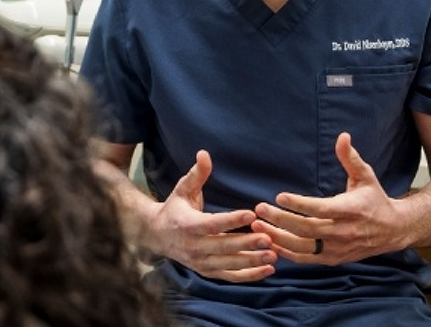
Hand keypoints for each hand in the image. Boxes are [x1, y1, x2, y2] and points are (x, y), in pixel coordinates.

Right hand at [144, 150, 276, 281]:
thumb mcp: (182, 190)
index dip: (232, 220)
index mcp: (188, 225)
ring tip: (273, 254)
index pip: (212, 224)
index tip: (251, 214)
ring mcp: (200, 262)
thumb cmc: (175, 209)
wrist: (157, 236)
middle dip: (246, 243)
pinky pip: (230, 276)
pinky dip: (249, 276)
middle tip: (268, 238)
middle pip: (223, 246)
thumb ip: (196, 174)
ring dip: (251, 261)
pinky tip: (268, 269)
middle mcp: (193, 246)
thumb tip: (204, 153)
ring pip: (229, 264)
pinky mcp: (207, 271)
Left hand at [251, 133, 406, 264]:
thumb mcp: (366, 177)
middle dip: (280, 219)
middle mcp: (344, 232)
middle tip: (259, 209)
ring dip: (278, 237)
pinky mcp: (333, 259)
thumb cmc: (375, 199)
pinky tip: (269, 241)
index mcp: (351, 210)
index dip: (300, 204)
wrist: (393, 230)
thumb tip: (343, 136)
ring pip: (303, 247)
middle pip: (307, 229)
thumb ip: (351, 158)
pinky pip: (305, 259)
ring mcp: (338, 248)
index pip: (321, 209)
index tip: (279, 196)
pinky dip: (286, 253)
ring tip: (257, 225)